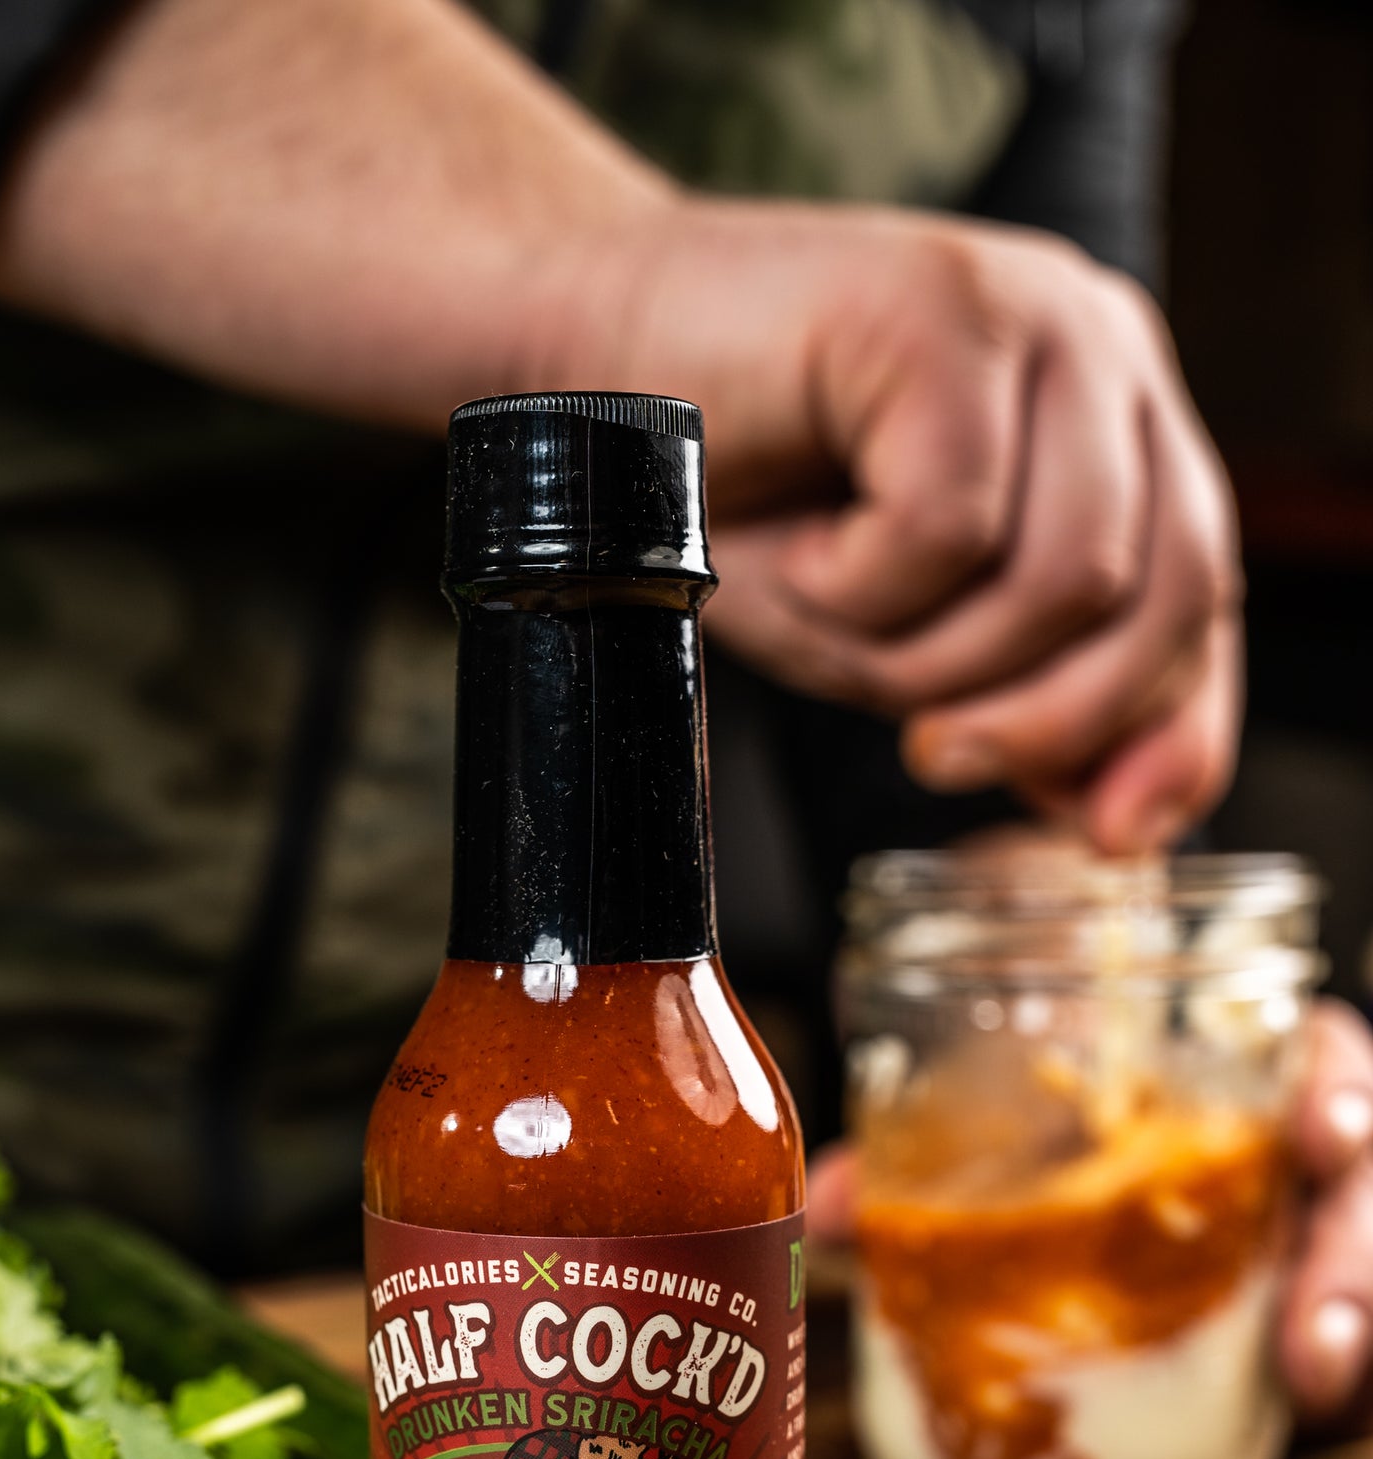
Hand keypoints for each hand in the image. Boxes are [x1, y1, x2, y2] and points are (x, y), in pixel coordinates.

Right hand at [594, 203, 1240, 853]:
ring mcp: (1034, 315)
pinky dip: (862, 584)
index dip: (1172, 730)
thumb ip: (1021, 705)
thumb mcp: (900, 640)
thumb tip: (1117, 816)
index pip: (1198, 593)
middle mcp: (1101, 352)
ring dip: (929, 651)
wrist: (579, 390)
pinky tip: (797, 549)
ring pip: (1066, 574)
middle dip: (1050, 716)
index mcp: (1113, 421)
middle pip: (1164, 591)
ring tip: (830, 612)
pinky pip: (952, 525)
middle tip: (936, 756)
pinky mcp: (942, 305)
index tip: (1113, 835)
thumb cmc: (730, 503)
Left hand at [808, 999, 1372, 1428]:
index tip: (1319, 1131)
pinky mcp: (1309, 1309)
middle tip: (1307, 1341)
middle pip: (1359, 1188)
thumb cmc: (1065, 1130)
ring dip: (1348, 1324)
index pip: (1317, 1058)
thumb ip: (924, 1157)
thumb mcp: (1009, 1129)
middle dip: (1350, 1262)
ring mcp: (1310, 1234)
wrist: (1087, 1138)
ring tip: (1309, 1385)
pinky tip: (1315, 1413)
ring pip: (1362, 1266)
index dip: (1331, 1089)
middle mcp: (1294, 1153)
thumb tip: (824, 1213)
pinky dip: (1345, 1381)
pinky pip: (1352, 1348)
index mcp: (1239, 1075)